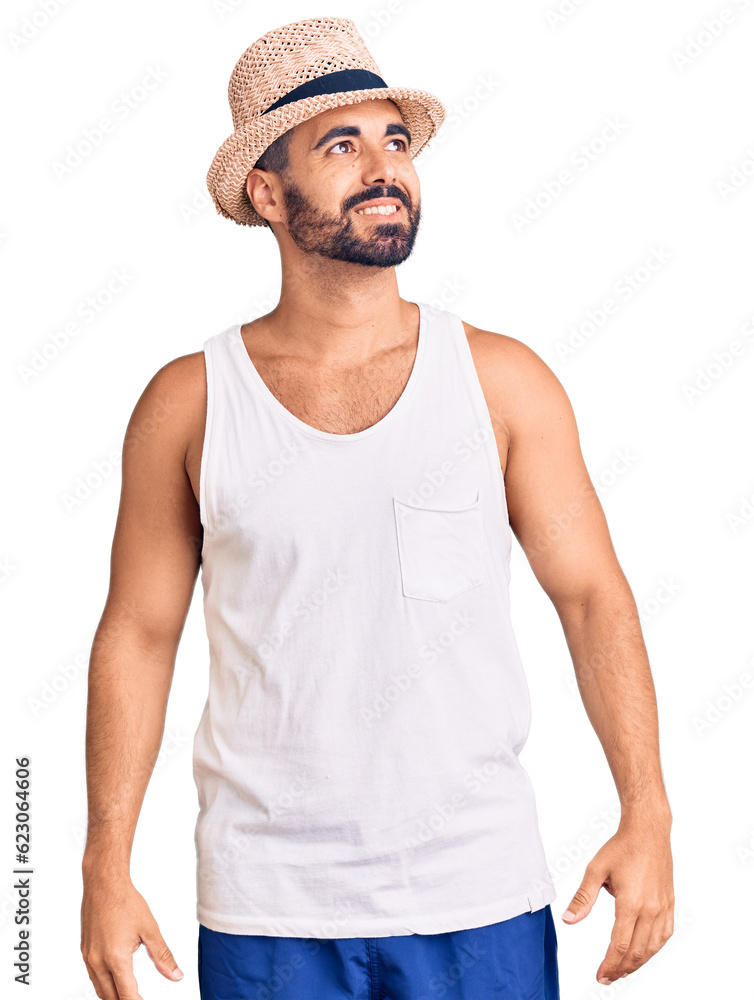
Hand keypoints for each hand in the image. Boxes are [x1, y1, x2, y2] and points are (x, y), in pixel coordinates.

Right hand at [80, 873, 183, 998]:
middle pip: (110, 997)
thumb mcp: (150, 929)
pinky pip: (93, 976)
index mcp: (115, 958)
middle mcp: (98, 961)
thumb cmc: (124, 901)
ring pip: (100, 989)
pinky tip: (115, 979)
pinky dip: (105, 983)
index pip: (127, 995)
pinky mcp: (85, 951)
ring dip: (113, 995)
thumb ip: (162, 956)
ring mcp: (88, 958)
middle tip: (140, 998)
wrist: (104, 884)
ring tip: (130, 993)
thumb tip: (175, 974)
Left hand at [560, 814, 673, 984]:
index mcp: (631, 902)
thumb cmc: (621, 847)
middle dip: (622, 968)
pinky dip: (653, 949)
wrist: (648, 831)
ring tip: (622, 970)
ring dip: (638, 963)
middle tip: (607, 977)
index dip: (610, 964)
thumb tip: (569, 920)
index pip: (620, 944)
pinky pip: (664, 935)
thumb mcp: (596, 869)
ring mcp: (663, 907)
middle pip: (638, 952)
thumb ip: (583, 897)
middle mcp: (651, 909)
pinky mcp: (669, 903)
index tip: (600, 975)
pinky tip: (644, 953)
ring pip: (653, 947)